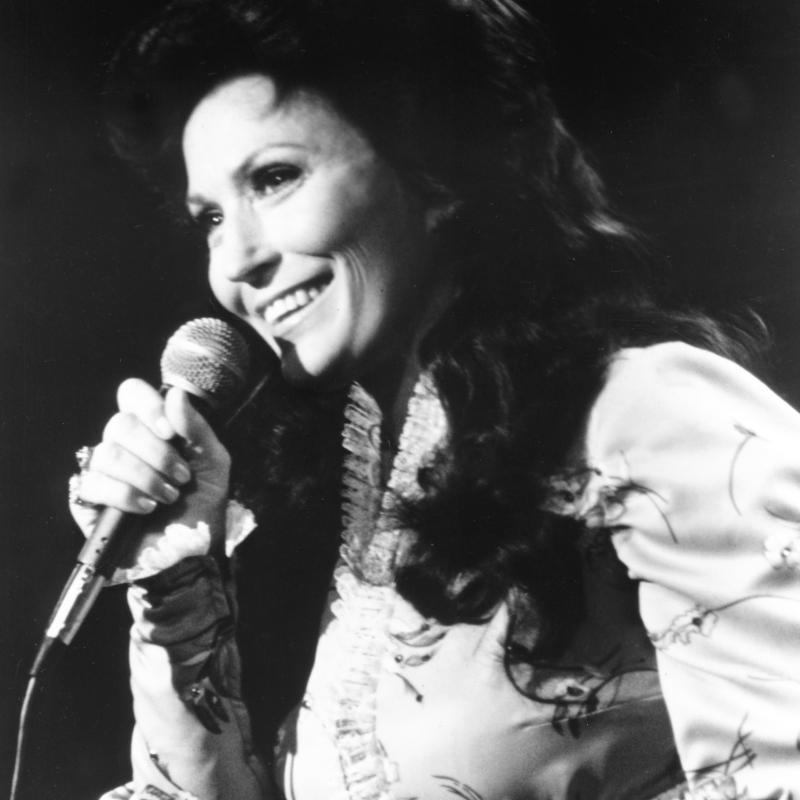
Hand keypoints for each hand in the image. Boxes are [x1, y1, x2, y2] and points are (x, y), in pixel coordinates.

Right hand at [70, 378, 231, 577]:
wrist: (191, 550)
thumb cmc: (202, 504)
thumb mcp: (213, 462)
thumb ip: (196, 427)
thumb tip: (174, 394)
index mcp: (152, 429)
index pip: (131, 393)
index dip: (147, 407)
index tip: (170, 432)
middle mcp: (124, 444)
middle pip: (120, 423)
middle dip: (157, 453)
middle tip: (180, 477)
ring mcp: (104, 471)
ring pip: (108, 453)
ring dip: (146, 477)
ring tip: (167, 497)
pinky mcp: (89, 499)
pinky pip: (93, 483)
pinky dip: (126, 496)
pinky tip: (146, 508)